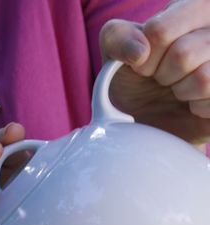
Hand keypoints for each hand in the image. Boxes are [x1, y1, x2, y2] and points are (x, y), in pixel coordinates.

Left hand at [101, 0, 209, 144]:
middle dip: (163, 75)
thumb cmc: (138, 81)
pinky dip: (197, 107)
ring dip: (182, 91)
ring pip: (202, 77)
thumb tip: (139, 52)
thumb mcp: (117, 55)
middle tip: (164, 77)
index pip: (159, 31)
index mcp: (192, 8)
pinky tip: (197, 98)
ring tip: (182, 86)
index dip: (144, 57)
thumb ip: (117, 38)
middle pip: (182, 54)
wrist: (154, 119)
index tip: (144, 63)